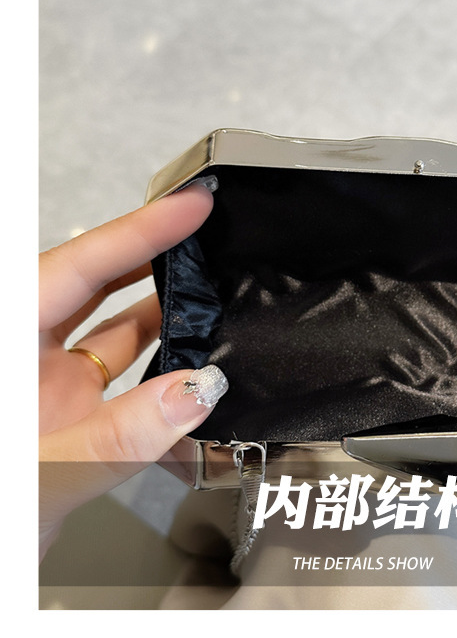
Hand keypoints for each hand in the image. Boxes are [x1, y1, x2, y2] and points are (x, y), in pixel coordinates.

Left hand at [39, 182, 227, 559]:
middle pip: (96, 285)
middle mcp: (30, 358)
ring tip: (215, 303)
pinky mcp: (74, 418)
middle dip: (154, 257)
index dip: (140, 229)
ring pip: (117, 334)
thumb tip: (195, 391)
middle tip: (207, 235)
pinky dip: (165, 385)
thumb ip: (121, 435)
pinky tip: (196, 388)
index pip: (78, 266)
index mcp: (10, 346)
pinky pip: (129, 386)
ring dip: (167, 322)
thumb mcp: (42, 473)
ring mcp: (52, 389)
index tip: (190, 204)